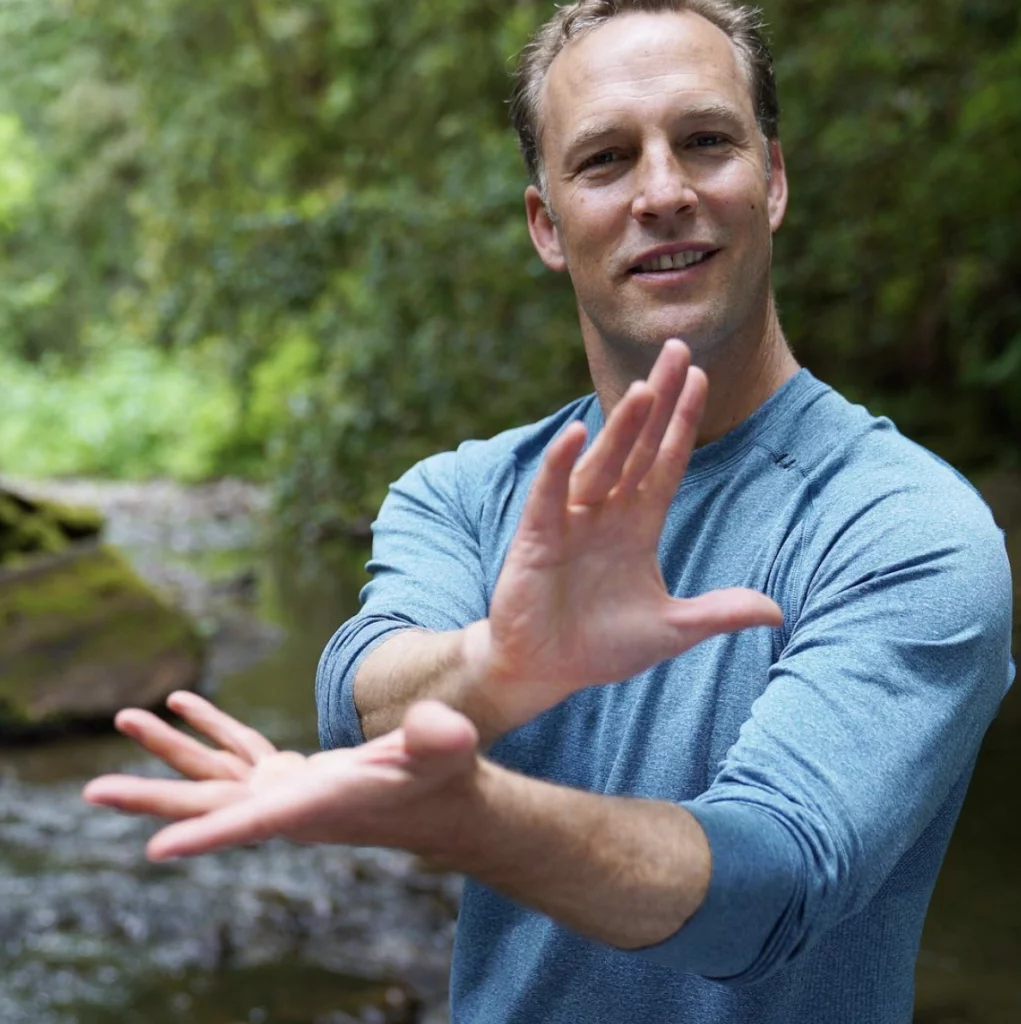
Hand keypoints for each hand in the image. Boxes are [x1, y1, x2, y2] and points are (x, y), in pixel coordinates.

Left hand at [83, 691, 479, 860]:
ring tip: (126, 715)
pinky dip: (209, 727)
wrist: (439, 801)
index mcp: (320, 806)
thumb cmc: (443, 779)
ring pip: (215, 771)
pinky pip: (239, 748)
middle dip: (154, 796)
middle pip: (211, 803)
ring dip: (170, 747)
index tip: (158, 848)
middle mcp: (289, 805)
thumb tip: (444, 730)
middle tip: (93, 791)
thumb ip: (440, 740)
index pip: (258, 821)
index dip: (209, 833)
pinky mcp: (289, 774)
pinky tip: (182, 704)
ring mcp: (285, 790)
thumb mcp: (445, 754)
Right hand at [463, 339, 781, 729]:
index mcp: (638, 525)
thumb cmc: (600, 646)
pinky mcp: (538, 538)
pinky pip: (551, 494)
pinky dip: (561, 466)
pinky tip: (576, 435)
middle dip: (658, 399)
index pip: (666, 462)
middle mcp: (606, 513)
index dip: (683, 422)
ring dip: (622, 427)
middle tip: (677, 348)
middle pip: (637, 445)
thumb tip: (778, 610)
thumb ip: (718, 613)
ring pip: (601, 463)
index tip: (701, 377)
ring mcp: (571, 521)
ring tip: (645, 388)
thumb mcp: (671, 630)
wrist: (544, 671)